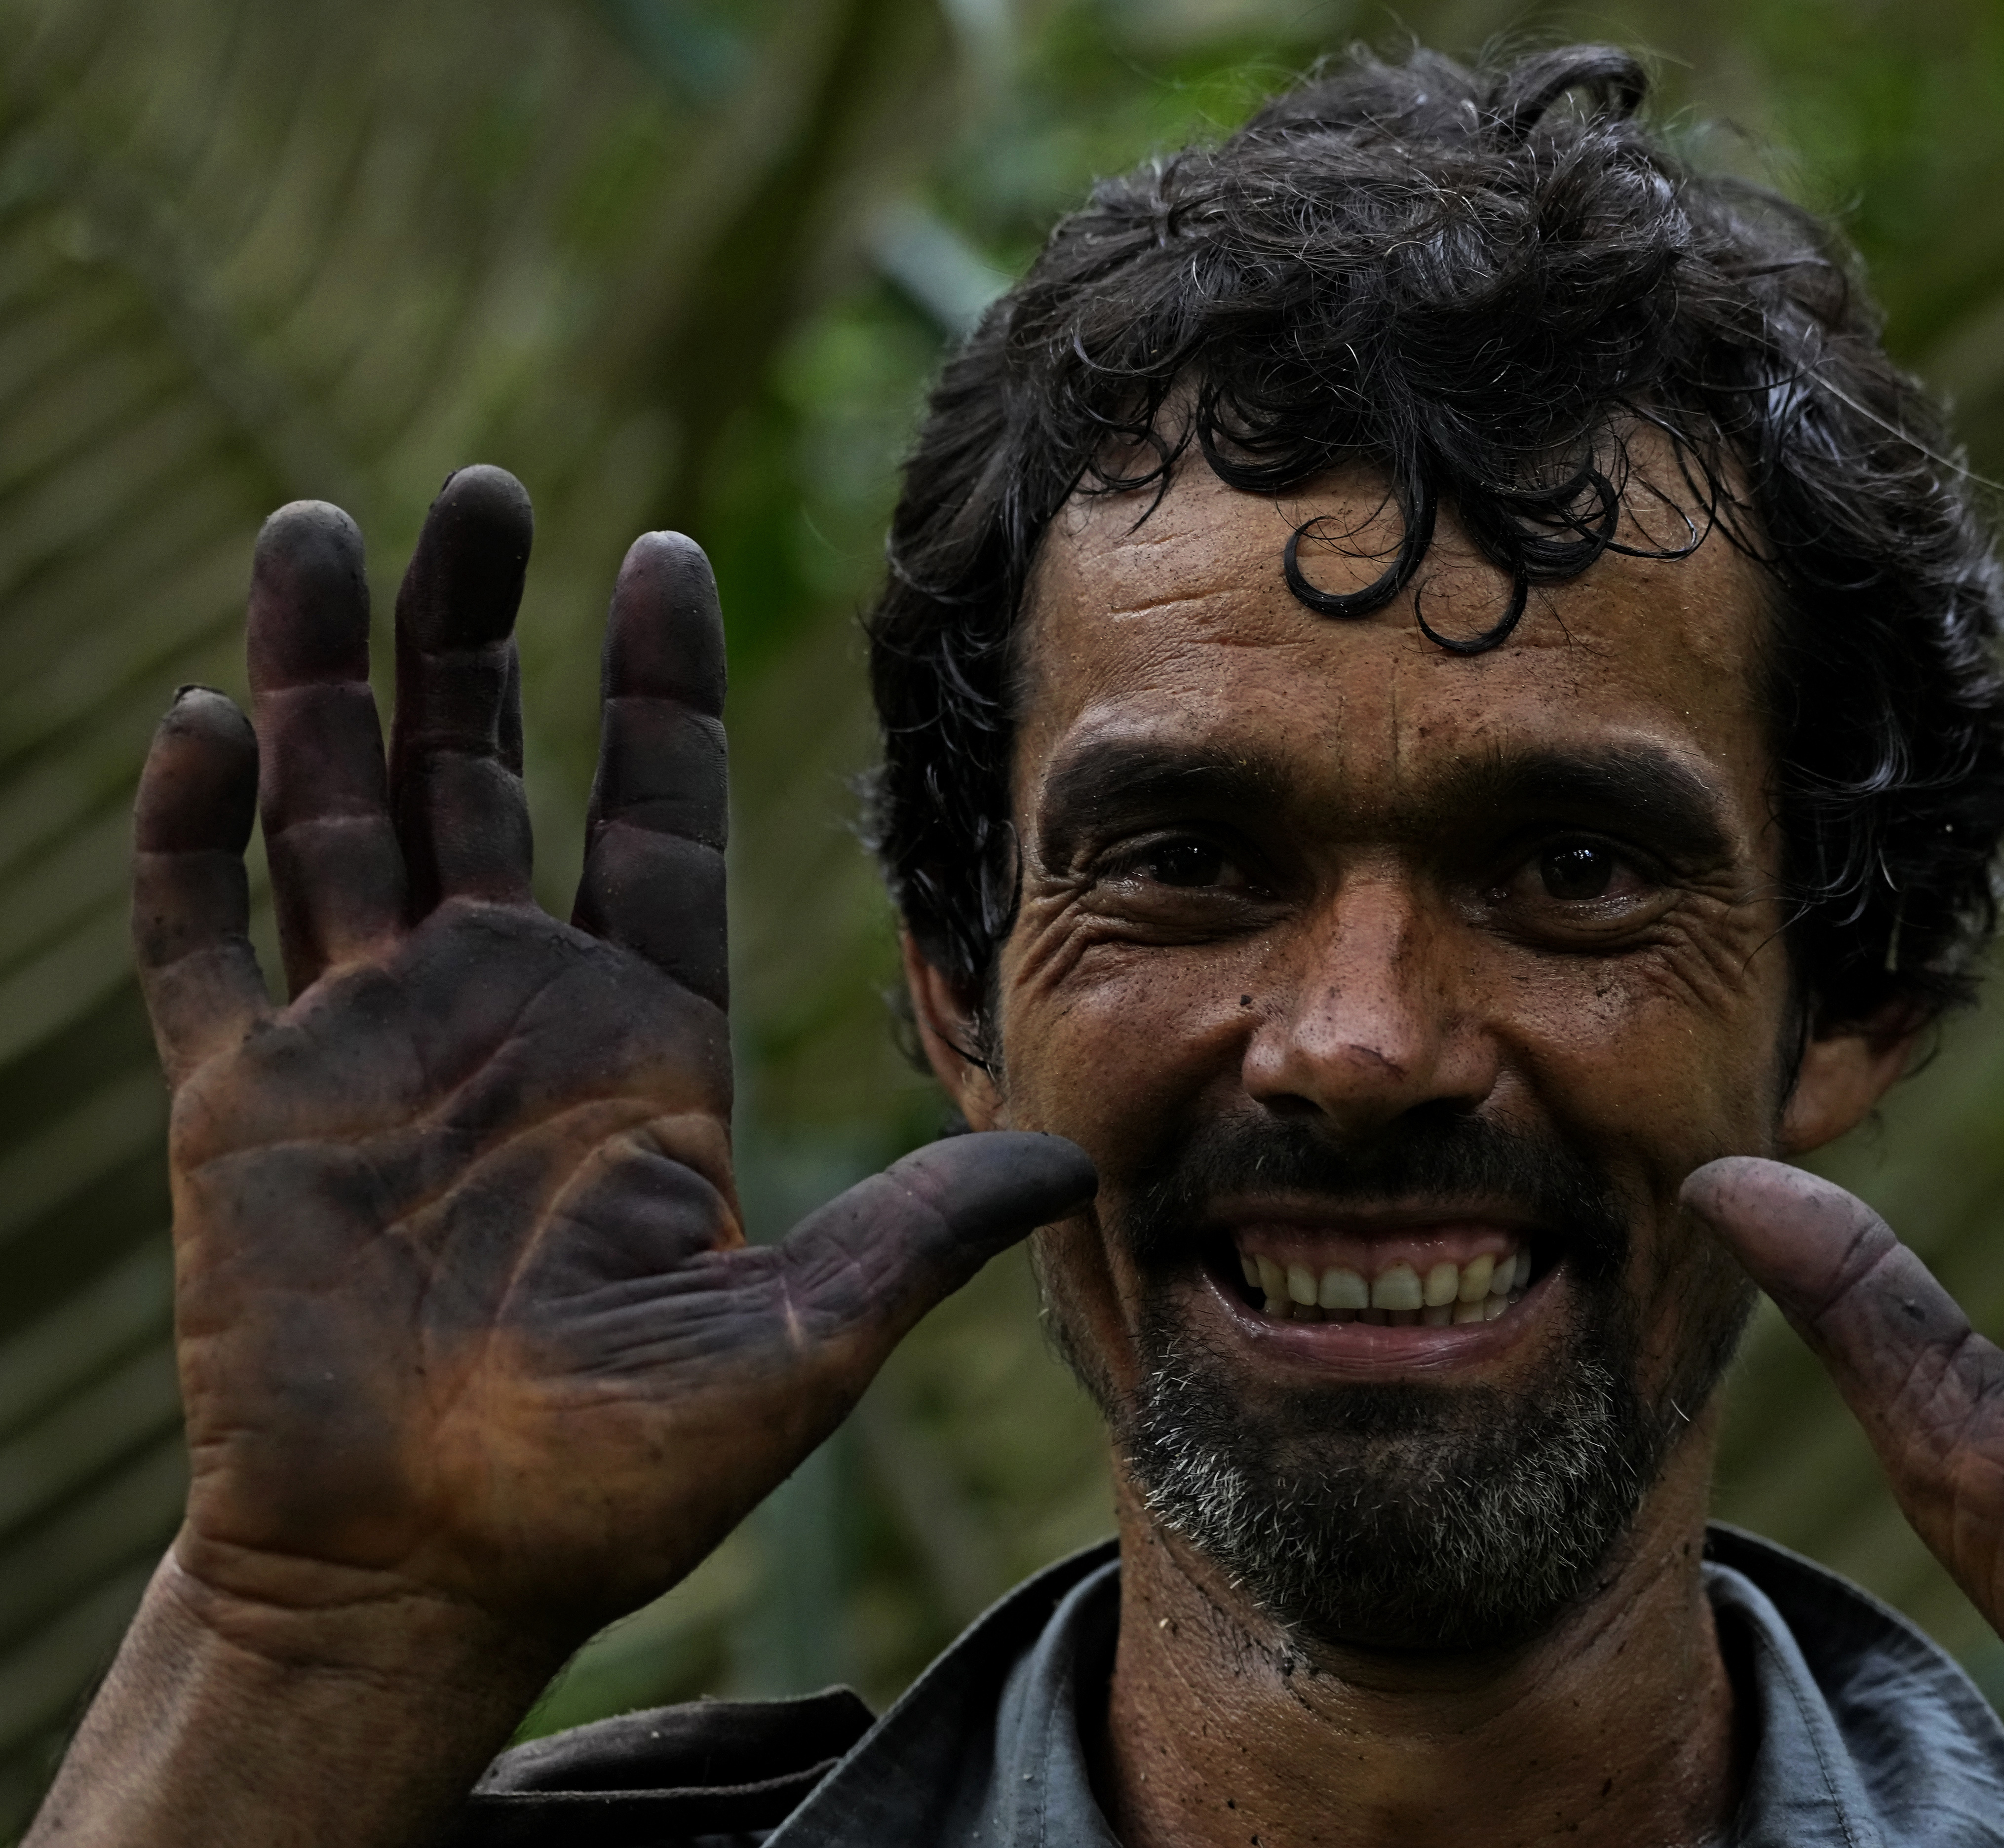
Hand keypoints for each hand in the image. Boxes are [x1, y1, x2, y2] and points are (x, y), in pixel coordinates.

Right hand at [132, 468, 1092, 1655]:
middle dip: (473, 632)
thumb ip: (921, 1233)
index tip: (660, 553)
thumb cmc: (615, 1474)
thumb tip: (1077, 1168)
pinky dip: (195, 834)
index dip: (653, 689)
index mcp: (634, 1039)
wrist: (433, 1567)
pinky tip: (206, 717)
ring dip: (321, 676)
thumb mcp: (803, 1340)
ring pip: (337, 812)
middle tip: (481, 491)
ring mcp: (362, 1043)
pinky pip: (205, 939)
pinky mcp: (239, 1103)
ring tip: (319, 525)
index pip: (653, 817)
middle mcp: (499, 1009)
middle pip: (483, 770)